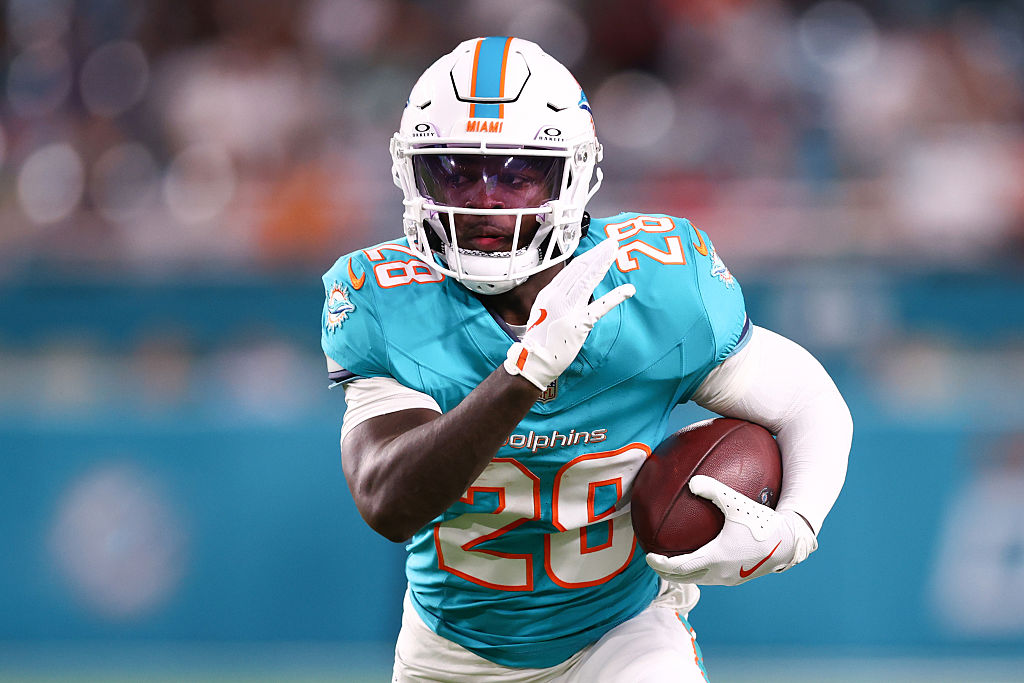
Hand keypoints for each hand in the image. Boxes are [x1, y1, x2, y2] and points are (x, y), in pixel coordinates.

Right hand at [504, 238, 634, 389]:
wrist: (532, 359)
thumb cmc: (540, 338)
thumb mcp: (543, 311)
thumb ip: (558, 298)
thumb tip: (571, 289)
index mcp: (549, 293)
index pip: (572, 269)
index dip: (588, 256)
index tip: (599, 249)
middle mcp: (557, 297)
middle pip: (581, 269)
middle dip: (598, 254)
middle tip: (612, 243)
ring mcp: (568, 309)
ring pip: (588, 280)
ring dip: (603, 264)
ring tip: (615, 252)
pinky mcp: (578, 324)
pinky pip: (599, 308)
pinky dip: (615, 297)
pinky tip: (628, 290)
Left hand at [646, 475, 817, 585]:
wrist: (790, 542)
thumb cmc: (762, 522)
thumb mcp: (736, 503)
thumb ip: (713, 490)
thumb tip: (692, 481)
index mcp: (715, 558)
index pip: (680, 568)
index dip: (661, 564)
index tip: (648, 557)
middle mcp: (720, 573)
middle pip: (685, 578)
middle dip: (666, 572)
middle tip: (653, 561)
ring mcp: (730, 578)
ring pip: (699, 580)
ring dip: (683, 574)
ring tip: (671, 562)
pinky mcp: (738, 577)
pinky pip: (711, 577)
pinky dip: (698, 572)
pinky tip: (698, 558)